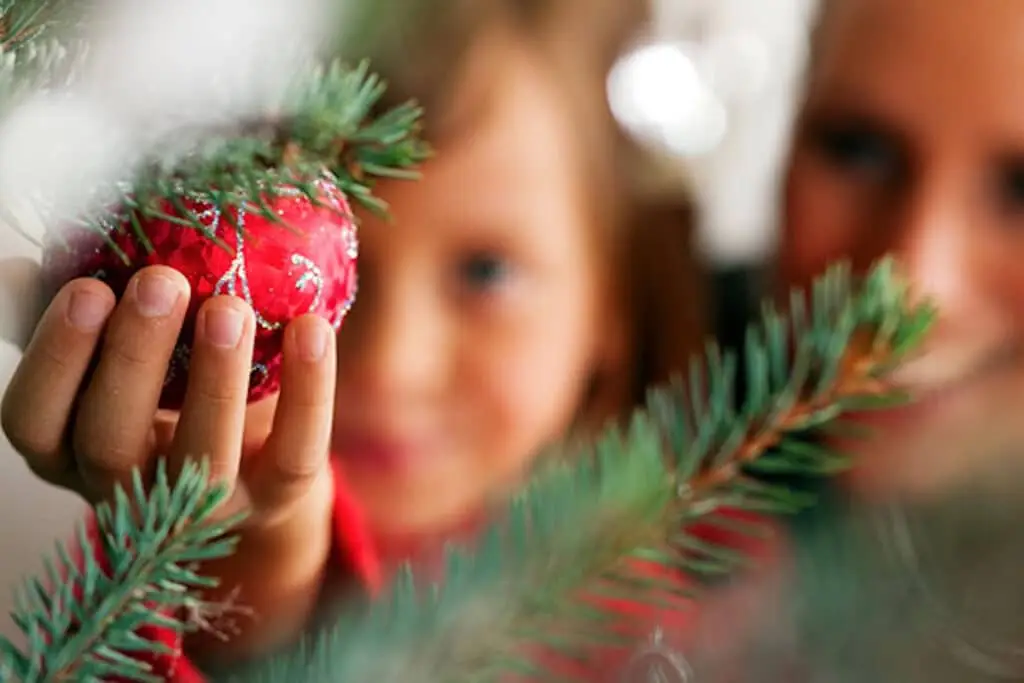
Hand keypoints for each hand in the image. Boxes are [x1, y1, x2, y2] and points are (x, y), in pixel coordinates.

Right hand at [1, 264, 337, 660]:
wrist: (256, 464)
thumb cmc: (170, 392)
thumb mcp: (118, 362)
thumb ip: (82, 322)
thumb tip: (18, 269)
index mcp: (70, 451)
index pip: (34, 419)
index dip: (54, 359)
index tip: (86, 287)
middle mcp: (128, 490)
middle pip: (111, 439)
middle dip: (134, 356)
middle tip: (160, 281)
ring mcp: (203, 507)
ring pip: (202, 455)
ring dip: (215, 377)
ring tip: (230, 306)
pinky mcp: (274, 501)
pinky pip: (293, 454)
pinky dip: (308, 391)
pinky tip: (311, 327)